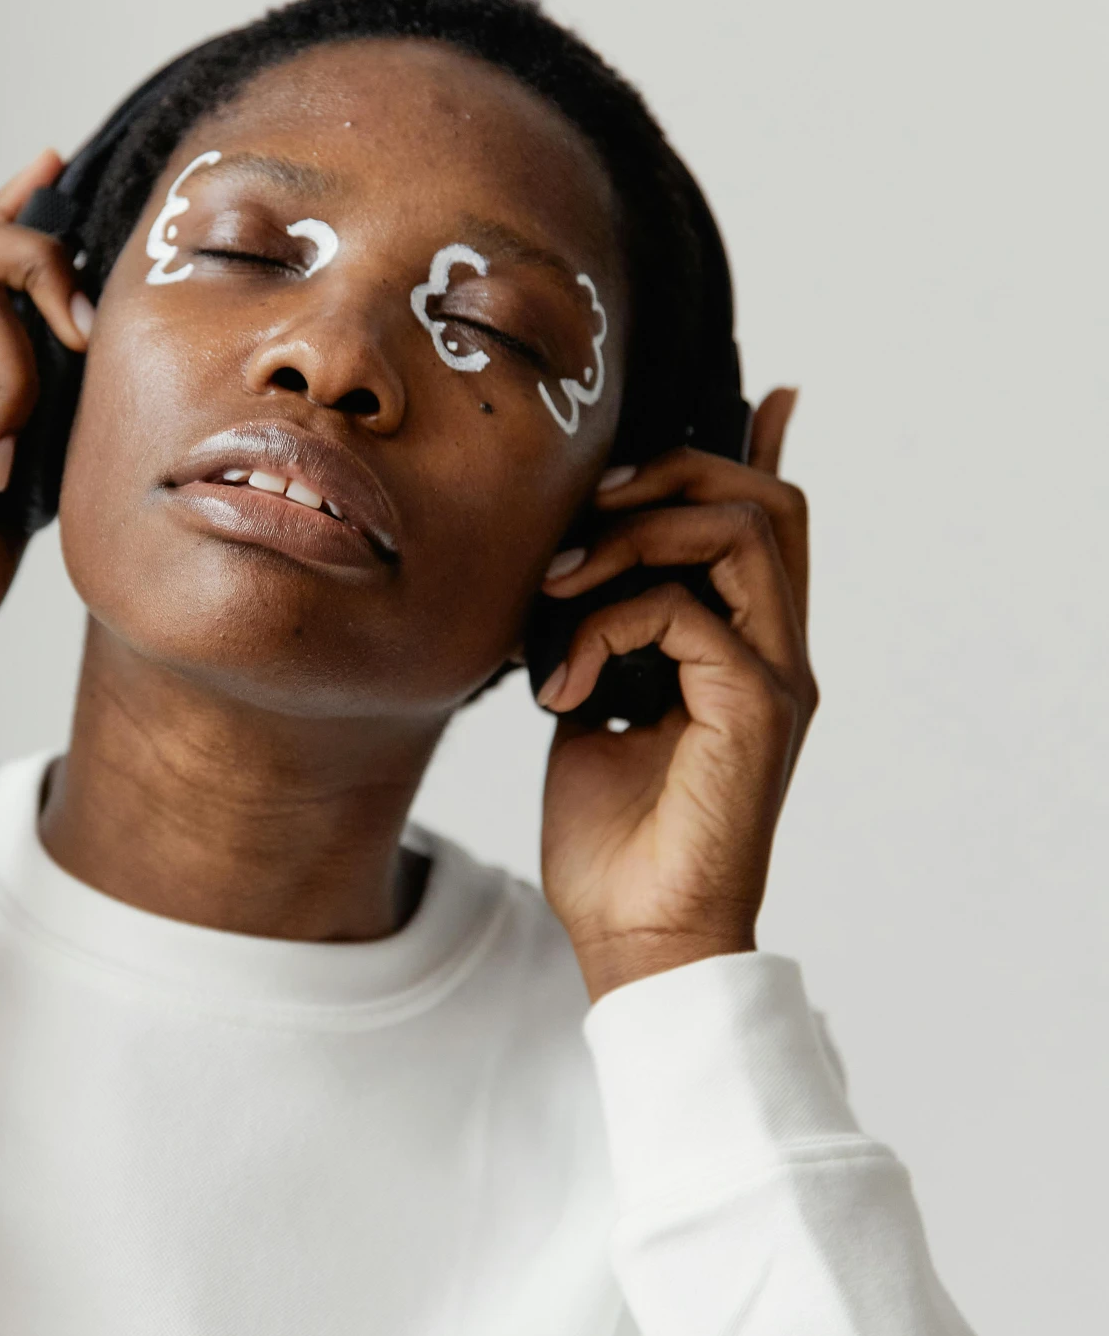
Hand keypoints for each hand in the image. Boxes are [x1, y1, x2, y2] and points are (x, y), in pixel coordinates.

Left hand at [537, 388, 815, 1000]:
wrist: (634, 936)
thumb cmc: (612, 838)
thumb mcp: (594, 702)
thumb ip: (606, 630)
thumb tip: (582, 570)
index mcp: (747, 649)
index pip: (771, 521)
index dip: (755, 450)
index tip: (744, 399)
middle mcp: (776, 654)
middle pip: (767, 502)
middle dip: (671, 475)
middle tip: (589, 508)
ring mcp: (774, 678)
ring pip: (743, 532)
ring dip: (636, 535)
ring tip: (559, 588)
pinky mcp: (754, 708)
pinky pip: (684, 610)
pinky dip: (605, 626)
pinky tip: (563, 684)